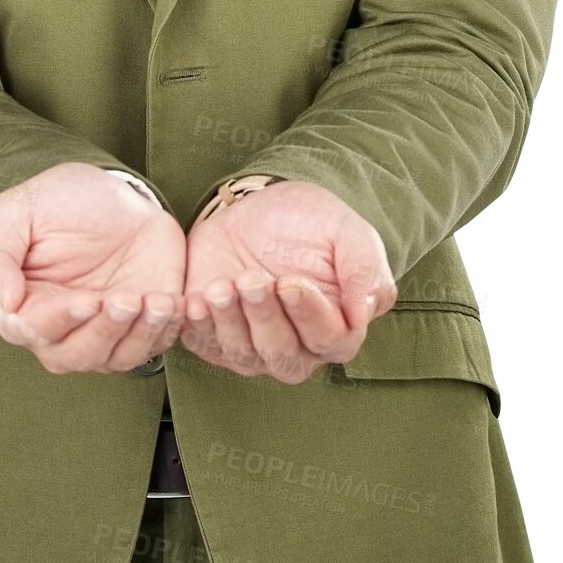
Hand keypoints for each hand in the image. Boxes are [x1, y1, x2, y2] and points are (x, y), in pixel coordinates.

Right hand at [0, 163, 186, 373]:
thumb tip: (3, 299)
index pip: (33, 330)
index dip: (61, 320)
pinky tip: (172, 303)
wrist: (111, 193)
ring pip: (117, 357)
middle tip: (125, 299)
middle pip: (76, 355)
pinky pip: (156, 343)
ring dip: (139, 334)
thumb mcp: (13, 214)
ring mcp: (106, 331)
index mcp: (24, 308)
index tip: (85, 301)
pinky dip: (167, 329)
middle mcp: (64, 330)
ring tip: (155, 301)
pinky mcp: (144, 324)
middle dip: (104, 331)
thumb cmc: (56, 204)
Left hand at [181, 179, 396, 382]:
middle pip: (284, 355)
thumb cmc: (310, 224)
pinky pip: (205, 345)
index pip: (331, 341)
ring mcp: (253, 347)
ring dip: (231, 321)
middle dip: (265, 318)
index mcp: (337, 327)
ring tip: (221, 286)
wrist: (257, 207)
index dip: (310, 316)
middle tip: (252, 279)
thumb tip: (365, 314)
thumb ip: (365, 270)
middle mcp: (296, 347)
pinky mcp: (214, 336)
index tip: (292, 282)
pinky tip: (196, 301)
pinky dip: (199, 327)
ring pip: (244, 355)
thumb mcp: (348, 233)